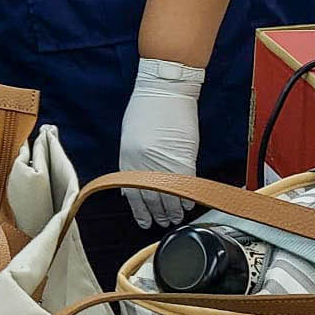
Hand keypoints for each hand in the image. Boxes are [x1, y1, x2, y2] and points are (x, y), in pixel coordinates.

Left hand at [118, 57, 204, 228]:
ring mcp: (164, 164)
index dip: (139, 209)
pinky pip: (186, 186)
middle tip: (161, 223)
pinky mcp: (184, 161)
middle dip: (157, 213)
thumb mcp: (131, 135)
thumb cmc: (146, 107)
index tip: (144, 220)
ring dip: (172, 210)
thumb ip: (133, 159)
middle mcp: (143, 164)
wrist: (164, 91)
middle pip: (151, 198)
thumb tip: (136, 180)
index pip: (132, 193)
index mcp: (127, 158)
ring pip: (169, 196)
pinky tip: (187, 204)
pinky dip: (187, 197)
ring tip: (174, 218)